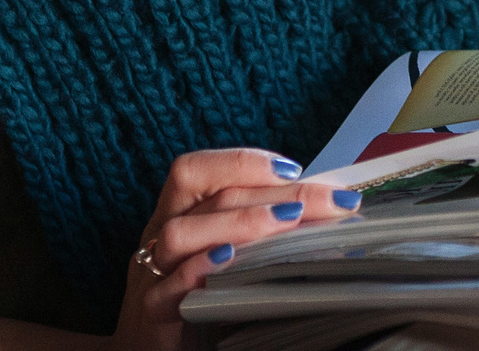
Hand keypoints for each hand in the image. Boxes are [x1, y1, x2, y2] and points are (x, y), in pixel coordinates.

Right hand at [109, 149, 361, 350]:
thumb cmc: (192, 299)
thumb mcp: (220, 255)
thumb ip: (254, 229)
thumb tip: (322, 208)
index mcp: (175, 216)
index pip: (197, 171)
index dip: (241, 161)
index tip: (295, 169)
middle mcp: (158, 238)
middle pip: (207, 198)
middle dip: (272, 192)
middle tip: (326, 199)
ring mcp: (152, 276)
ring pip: (179, 234)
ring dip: (239, 221)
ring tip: (288, 219)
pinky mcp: (153, 317)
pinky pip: (167, 289)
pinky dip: (198, 270)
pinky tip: (230, 261)